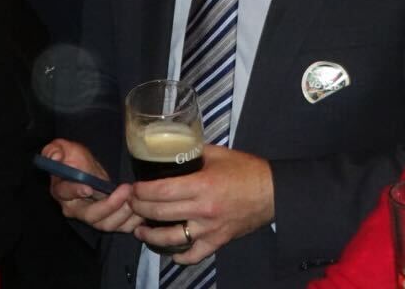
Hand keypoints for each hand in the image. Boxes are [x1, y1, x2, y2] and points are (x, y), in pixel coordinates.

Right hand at [44, 139, 140, 233]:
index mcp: (61, 190)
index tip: (89, 187)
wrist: (84, 168)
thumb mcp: (61, 148)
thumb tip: (54, 157)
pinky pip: (118, 228)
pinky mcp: (105, 219)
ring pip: (106, 224)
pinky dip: (131, 222)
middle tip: (125, 190)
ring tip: (134, 198)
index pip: (66, 193)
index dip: (76, 191)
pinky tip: (140, 211)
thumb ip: (55, 151)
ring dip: (123, 213)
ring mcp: (91, 216)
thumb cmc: (72, 158)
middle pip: (90, 215)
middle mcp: (74, 208)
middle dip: (110, 205)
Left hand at [129, 145, 273, 264]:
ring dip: (149, 235)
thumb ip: (193, 152)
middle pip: (160, 213)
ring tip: (140, 230)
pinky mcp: (218, 241)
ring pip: (171, 238)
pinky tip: (170, 251)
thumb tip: (172, 148)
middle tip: (131, 204)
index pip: (161, 191)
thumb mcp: (218, 154)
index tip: (133, 188)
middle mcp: (202, 209)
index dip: (142, 191)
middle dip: (139, 208)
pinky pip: (193, 254)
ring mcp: (209, 229)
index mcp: (202, 185)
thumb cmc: (246, 170)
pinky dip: (179, 255)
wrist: (273, 192)